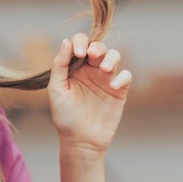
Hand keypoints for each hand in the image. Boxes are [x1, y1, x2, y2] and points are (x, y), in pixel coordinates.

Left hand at [47, 33, 131, 157]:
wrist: (80, 140)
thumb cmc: (65, 116)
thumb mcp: (57, 89)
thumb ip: (60, 65)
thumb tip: (66, 41)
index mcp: (75, 66)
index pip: (80, 44)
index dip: (80, 42)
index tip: (77, 53)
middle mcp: (91, 70)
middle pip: (98, 47)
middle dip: (96, 46)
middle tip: (91, 54)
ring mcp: (106, 79)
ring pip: (114, 56)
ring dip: (111, 58)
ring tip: (105, 69)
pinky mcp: (119, 91)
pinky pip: (125, 76)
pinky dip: (122, 77)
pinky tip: (113, 86)